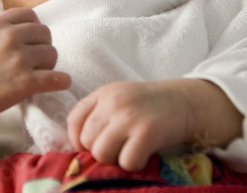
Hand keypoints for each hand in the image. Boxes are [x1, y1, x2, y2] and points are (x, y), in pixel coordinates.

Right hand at [0, 8, 70, 153]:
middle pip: (45, 33)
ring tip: (38, 72)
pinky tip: (62, 82)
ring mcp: (18, 60)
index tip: (30, 39)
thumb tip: (34, 22)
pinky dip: (62, 81)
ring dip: (48, 64)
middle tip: (34, 59)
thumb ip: (6, 25)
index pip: (31, 15)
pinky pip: (55, 78)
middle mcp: (9, 38)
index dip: (33, 27)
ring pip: (52, 53)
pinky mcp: (25, 82)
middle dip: (42, 45)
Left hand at [67, 79, 242, 171]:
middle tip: (119, 149)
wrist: (185, 101)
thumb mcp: (120, 100)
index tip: (93, 147)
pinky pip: (126, 162)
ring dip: (115, 160)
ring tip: (130, 152)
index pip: (74, 121)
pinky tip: (144, 155)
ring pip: (102, 154)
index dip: (79, 140)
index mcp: (103, 93)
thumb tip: (79, 149)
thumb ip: (99, 116)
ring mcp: (129, 116)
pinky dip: (134, 165)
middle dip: (100, 152)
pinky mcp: (147, 132)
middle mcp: (113, 102)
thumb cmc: (149, 106)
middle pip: (87, 141)